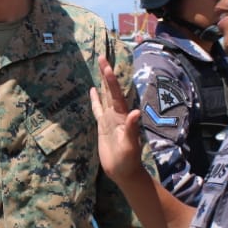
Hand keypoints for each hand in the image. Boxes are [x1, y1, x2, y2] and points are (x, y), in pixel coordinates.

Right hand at [89, 57, 145, 184]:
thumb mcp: (131, 145)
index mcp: (122, 116)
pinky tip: (92, 91)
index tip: (106, 64)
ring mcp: (109, 119)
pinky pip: (97, 109)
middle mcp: (116, 114)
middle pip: (110, 90)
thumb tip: (135, 112)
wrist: (124, 171)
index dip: (111, 79)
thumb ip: (132, 128)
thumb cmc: (128, 160)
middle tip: (102, 56)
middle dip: (106, 74)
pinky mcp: (102, 126)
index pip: (116, 94)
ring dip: (102, 83)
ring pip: (104, 96)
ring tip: (99, 67)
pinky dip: (95, 99)